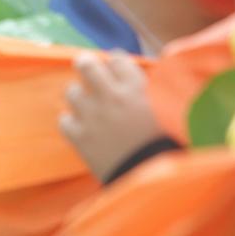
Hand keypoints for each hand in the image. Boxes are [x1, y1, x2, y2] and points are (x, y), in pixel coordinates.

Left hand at [59, 51, 164, 181]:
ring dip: (79, 97)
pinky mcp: (80, 137)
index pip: (116, 58)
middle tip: (87, 68)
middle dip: (86, 65)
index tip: (115, 70)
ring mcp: (93, 116)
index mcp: (137, 88)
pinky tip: (81, 127)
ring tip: (89, 105)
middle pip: (86, 65)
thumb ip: (152, 91)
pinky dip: (71, 123)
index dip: (115, 63)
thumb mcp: (170, 109)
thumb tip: (142, 78)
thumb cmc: (170, 144)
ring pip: (72, 92)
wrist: (154, 176)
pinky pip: (64, 120)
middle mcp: (112, 97)